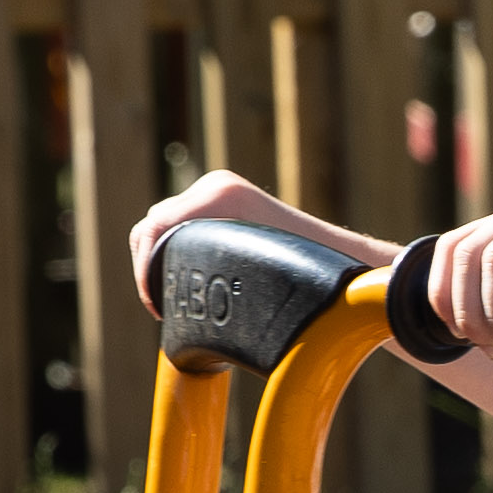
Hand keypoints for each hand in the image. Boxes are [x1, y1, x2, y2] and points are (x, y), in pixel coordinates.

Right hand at [130, 171, 378, 307]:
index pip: (154, 226)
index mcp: (220, 195)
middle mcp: (218, 186)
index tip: (156, 306)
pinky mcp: (227, 202)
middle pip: (155, 223)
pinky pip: (185, 223)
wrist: (347, 262)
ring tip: (170, 297)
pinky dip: (176, 248)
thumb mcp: (256, 278)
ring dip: (160, 258)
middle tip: (160, 306)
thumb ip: (212, 277)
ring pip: (167, 224)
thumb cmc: (311, 276)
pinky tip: (184, 278)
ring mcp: (222, 190)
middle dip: (149, 265)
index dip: (144, 270)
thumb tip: (172, 304)